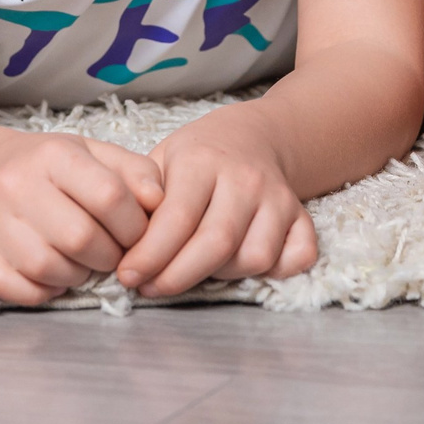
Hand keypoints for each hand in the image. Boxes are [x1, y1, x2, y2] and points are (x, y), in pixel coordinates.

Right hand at [0, 131, 162, 305]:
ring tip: (83, 263)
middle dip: (109, 256)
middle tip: (112, 254)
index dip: (135, 226)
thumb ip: (135, 173)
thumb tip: (160, 203)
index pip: (109, 196)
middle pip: (80, 237)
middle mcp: (14, 182)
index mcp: (52, 154)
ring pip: (47, 266)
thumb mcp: (93, 154)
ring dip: (77, 275)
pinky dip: (42, 290)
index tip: (138, 235)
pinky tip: (53, 275)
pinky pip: (14, 287)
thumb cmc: (47, 166)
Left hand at [113, 117, 319, 297]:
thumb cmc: (198, 156)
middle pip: (216, 243)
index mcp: (203, 161)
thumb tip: (122, 243)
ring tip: (194, 268)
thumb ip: (142, 196)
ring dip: (221, 276)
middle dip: (177, 277)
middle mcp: (245, 179)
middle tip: (150, 288)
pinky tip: (243, 266)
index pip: (177, 218)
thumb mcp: (162, 159)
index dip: (150, 255)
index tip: (127, 276)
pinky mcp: (301, 216)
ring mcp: (278, 198)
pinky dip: (276, 272)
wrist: (253, 136)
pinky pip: (297, 257)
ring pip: (255, 257)